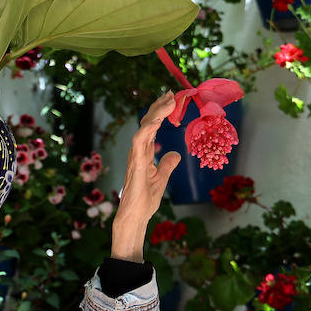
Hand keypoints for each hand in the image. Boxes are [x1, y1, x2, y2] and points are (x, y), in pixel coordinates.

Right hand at [112, 92, 180, 261]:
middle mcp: (137, 151)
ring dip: (156, 112)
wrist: (135, 216)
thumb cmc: (144, 201)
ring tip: (168, 100)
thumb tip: (175, 154)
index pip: (152, 127)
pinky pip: (139, 141)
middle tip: (171, 93)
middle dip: (158, 106)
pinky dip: (148, 128)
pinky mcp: (136, 164)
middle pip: (147, 122)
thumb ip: (166, 165)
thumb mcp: (161, 179)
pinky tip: (157, 120)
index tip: (171, 99)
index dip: (160, 112)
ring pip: (144, 127)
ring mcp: (135, 156)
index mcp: (143, 153)